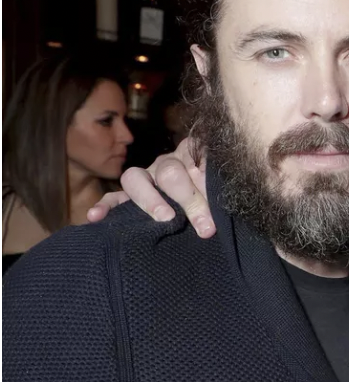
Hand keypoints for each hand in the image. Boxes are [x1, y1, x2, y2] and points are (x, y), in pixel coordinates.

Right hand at [86, 138, 215, 237]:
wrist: (204, 206)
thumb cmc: (214, 197)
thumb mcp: (221, 191)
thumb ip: (219, 195)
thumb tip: (215, 219)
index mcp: (192, 156)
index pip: (197, 163)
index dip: (205, 189)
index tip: (212, 221)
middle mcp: (167, 163)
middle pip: (169, 171)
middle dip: (187, 199)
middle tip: (201, 225)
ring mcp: (146, 177)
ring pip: (135, 178)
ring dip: (149, 199)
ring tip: (163, 217)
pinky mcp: (129, 195)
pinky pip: (113, 196)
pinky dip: (104, 205)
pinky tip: (94, 217)